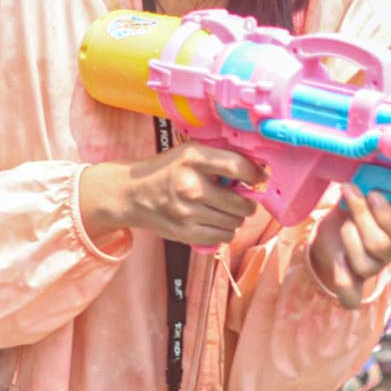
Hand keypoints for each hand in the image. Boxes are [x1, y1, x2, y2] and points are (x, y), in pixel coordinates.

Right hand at [90, 143, 264, 247]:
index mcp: (192, 159)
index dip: (255, 174)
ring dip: (236, 218)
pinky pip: (223, 237)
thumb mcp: (188, 153)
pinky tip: (216, 222)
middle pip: (240, 203)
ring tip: (226, 210)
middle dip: (247, 202)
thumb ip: (218, 158)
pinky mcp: (185, 233)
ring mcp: (188, 212)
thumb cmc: (165, 171)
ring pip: (234, 223)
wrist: (131, 194)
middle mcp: (191, 186)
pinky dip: (225, 231)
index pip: (237, 167)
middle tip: (242, 198)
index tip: (259, 177)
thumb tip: (255, 171)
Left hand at [309, 186, 390, 307]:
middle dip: (363, 218)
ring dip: (349, 236)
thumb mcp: (370, 184)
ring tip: (343, 217)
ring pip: (366, 266)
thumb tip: (376, 170)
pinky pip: (352, 297)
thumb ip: (378, 180)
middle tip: (351, 192)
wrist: (338, 216)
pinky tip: (339, 259)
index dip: (390, 219)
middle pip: (383, 248)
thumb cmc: (361, 195)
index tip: (374, 193)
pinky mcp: (353, 277)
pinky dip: (343, 281)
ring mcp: (374, 266)